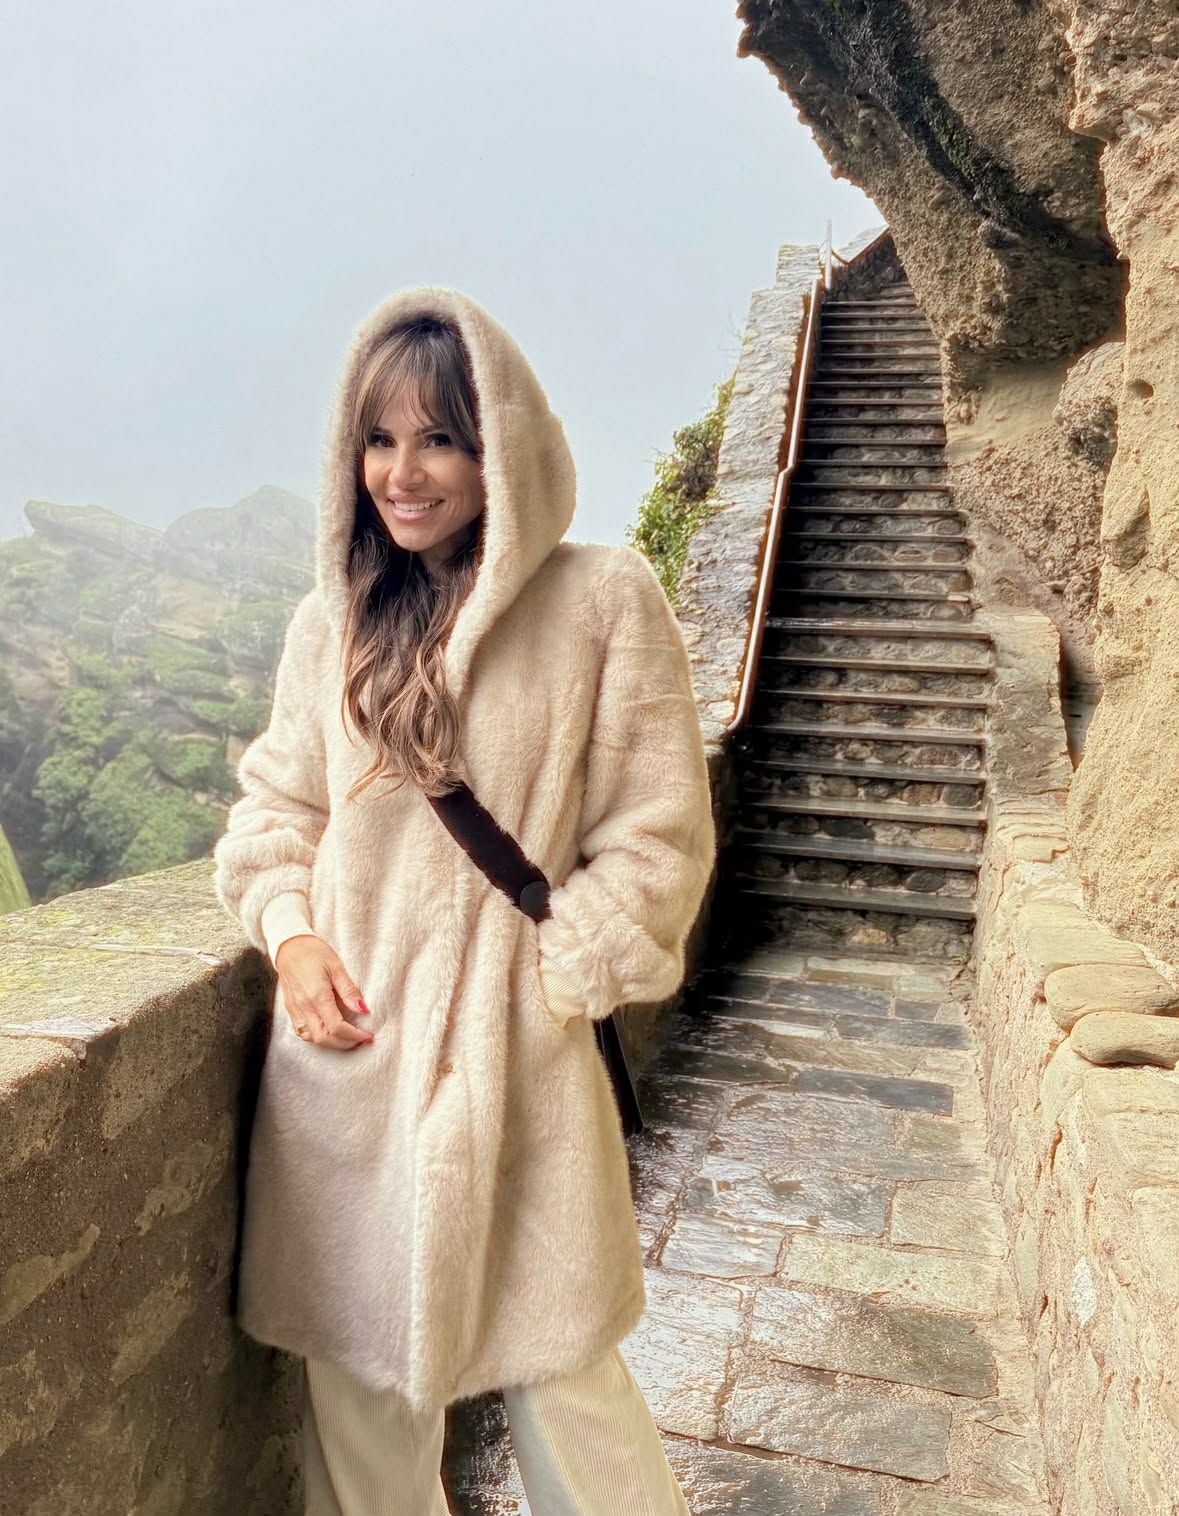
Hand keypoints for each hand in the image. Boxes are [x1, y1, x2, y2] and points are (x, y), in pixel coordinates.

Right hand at [274, 935, 374, 1051]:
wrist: (289, 945)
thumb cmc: (313, 952)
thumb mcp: (336, 967)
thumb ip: (349, 991)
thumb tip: (363, 1010)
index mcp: (316, 996)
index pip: (336, 1027)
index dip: (354, 1035)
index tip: (368, 1035)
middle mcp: (303, 1006)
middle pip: (324, 1038)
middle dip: (345, 1043)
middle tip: (362, 1039)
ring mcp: (295, 1009)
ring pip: (312, 1038)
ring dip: (332, 1043)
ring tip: (349, 1038)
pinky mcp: (291, 1009)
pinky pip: (303, 1032)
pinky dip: (318, 1037)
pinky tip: (330, 1032)